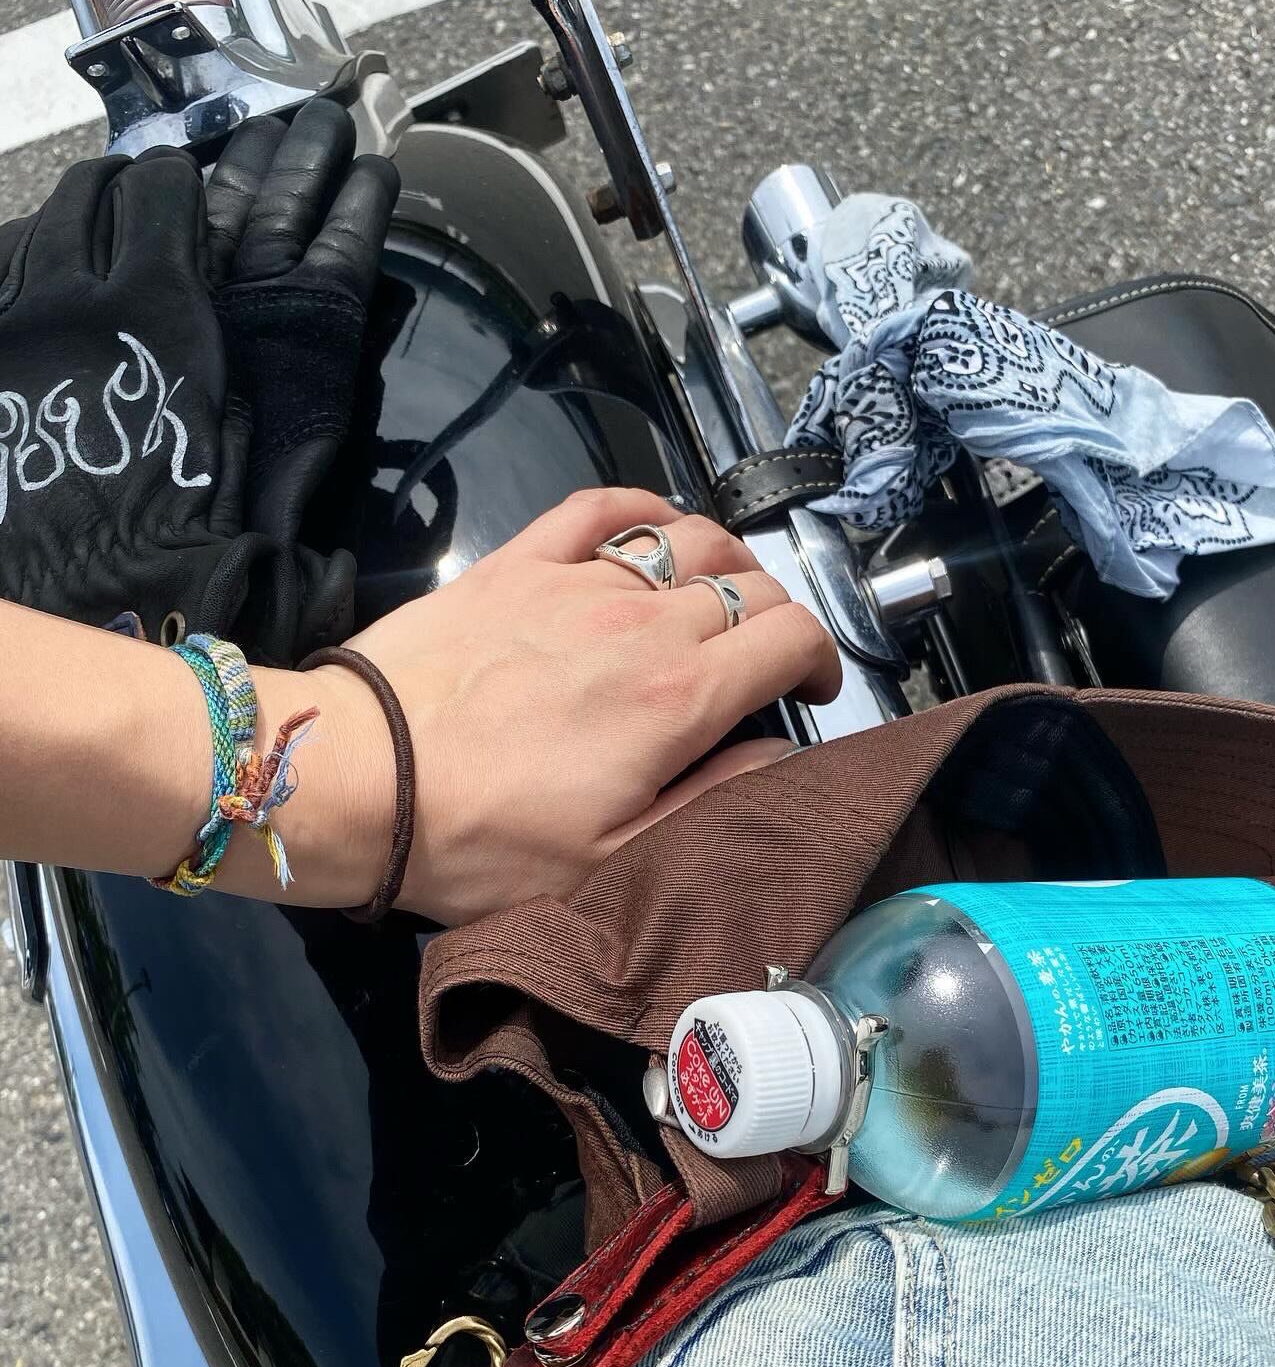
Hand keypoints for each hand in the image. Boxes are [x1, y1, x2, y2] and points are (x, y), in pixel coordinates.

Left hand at [260, 489, 841, 922]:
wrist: (361, 780)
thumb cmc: (481, 838)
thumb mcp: (613, 859)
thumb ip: (713, 801)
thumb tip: (781, 758)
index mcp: (676, 701)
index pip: (791, 639)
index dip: (821, 661)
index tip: (809, 691)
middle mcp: (642, 626)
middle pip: (750, 586)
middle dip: (778, 620)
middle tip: (763, 661)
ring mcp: (579, 584)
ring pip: (690, 539)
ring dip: (726, 563)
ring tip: (721, 599)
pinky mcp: (519, 564)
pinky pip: (602, 508)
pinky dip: (645, 509)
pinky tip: (655, 529)